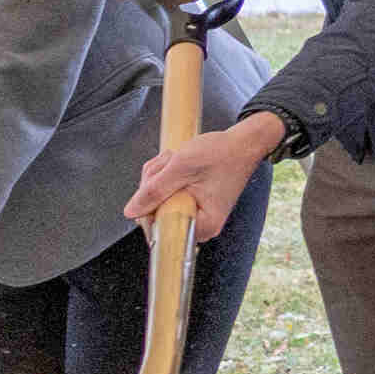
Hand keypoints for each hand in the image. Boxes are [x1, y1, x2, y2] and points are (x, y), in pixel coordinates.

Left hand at [122, 108, 285, 234]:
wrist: (243, 143)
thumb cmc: (222, 154)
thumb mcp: (182, 168)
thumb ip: (154, 190)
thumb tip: (131, 211)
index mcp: (204, 224)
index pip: (160, 230)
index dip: (148, 207)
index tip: (154, 183)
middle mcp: (202, 225)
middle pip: (156, 216)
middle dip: (153, 187)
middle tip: (166, 165)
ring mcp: (196, 213)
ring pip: (158, 203)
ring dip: (157, 178)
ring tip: (173, 161)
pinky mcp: (192, 203)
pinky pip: (167, 196)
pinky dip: (164, 179)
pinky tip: (174, 164)